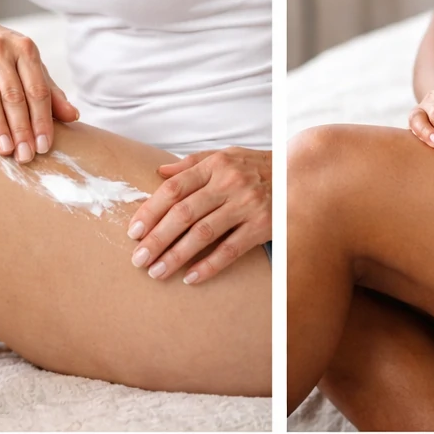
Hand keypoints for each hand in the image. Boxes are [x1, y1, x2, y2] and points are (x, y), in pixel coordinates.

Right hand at [0, 11, 78, 162]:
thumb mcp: (26, 64)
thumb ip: (48, 90)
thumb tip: (73, 116)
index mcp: (24, 48)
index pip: (37, 89)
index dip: (41, 120)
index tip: (43, 146)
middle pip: (14, 94)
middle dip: (21, 128)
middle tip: (25, 155)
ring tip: (4, 148)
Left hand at [125, 147, 270, 285]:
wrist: (300, 172)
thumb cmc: (255, 167)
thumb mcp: (224, 156)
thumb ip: (191, 164)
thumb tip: (159, 172)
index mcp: (214, 165)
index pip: (174, 189)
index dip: (150, 211)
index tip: (134, 231)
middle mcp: (228, 183)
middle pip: (183, 213)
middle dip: (157, 238)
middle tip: (138, 259)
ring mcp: (246, 205)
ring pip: (203, 234)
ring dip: (176, 256)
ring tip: (157, 271)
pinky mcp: (262, 225)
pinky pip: (230, 249)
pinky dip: (209, 265)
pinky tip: (190, 277)